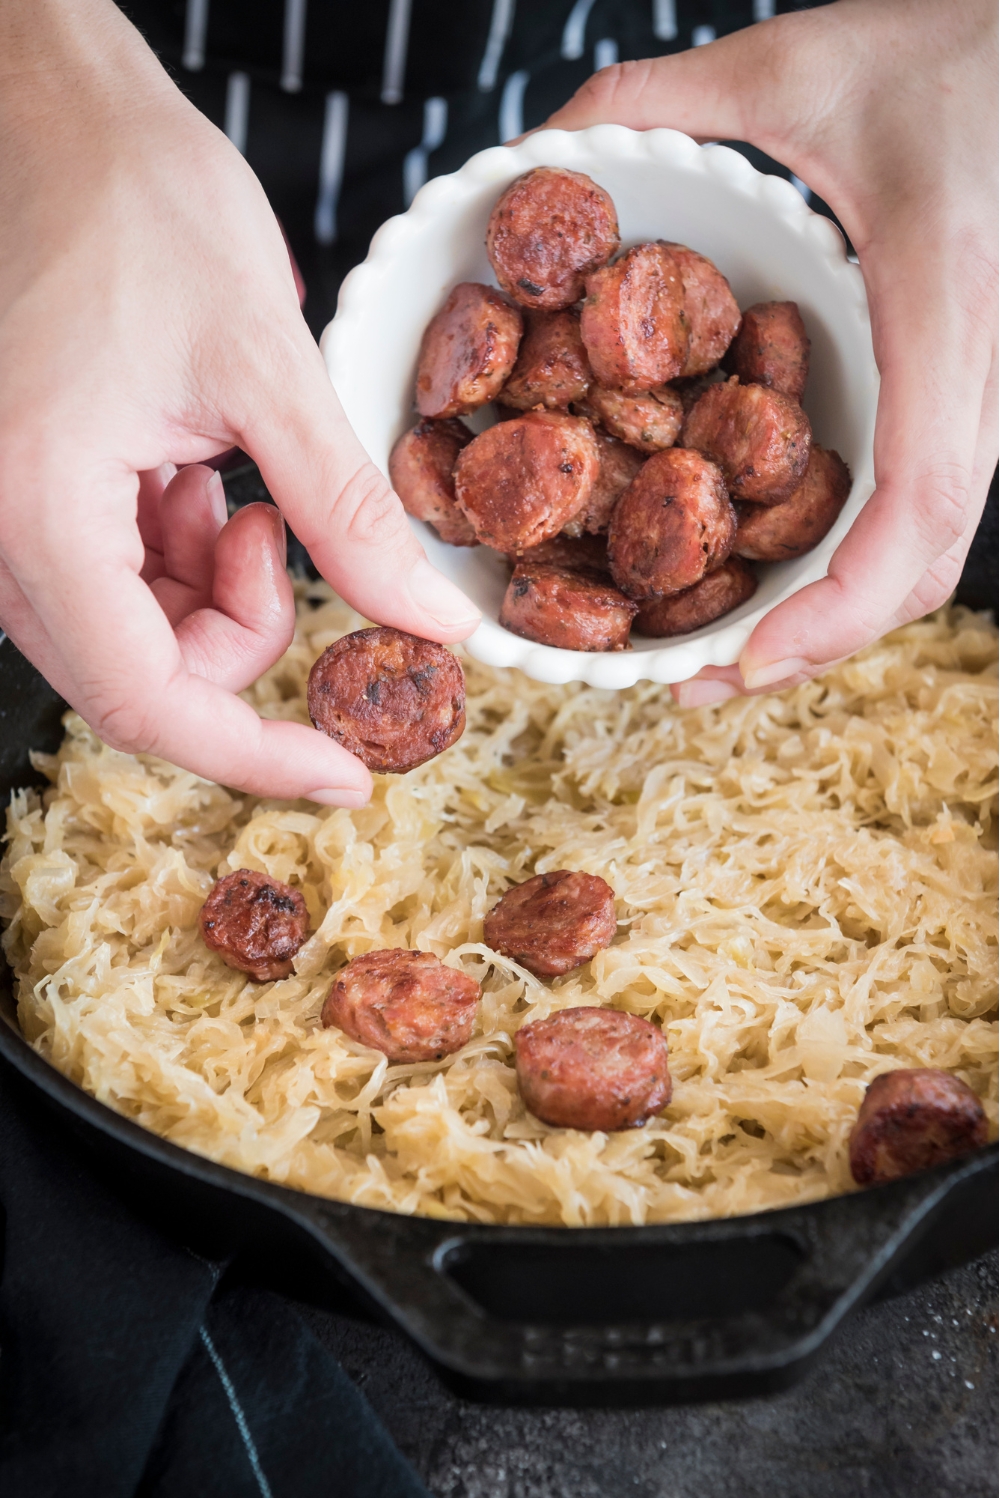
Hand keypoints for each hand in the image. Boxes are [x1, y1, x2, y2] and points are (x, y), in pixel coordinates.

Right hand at [0, 0, 479, 801]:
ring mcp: (4, 517)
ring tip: (242, 486)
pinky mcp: (26, 494)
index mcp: (36, 509)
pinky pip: (115, 581)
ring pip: (132, 636)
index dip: (255, 756)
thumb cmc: (137, 203)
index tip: (347, 774)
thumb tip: (430, 625)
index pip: (144, 702)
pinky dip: (181, 558)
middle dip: (241, 644)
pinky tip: (200, 476)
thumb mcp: (266, 366)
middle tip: (287, 543)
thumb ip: (347, 515)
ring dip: (215, 595)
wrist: (53, 112)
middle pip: (138, 677)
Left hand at [545, 0, 997, 704]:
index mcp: (943, 301)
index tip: (747, 662)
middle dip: (814, 645)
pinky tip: (763, 578)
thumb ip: (656, 100)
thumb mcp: (799, 60)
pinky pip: (913, 511)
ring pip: (924, 554)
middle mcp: (976, 373)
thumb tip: (532, 159)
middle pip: (921, 565)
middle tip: (695, 685)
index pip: (920, 497)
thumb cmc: (955, 48)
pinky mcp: (958, 399)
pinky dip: (843, 569)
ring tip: (713, 656)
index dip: (841, 605)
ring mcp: (977, 395)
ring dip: (825, 621)